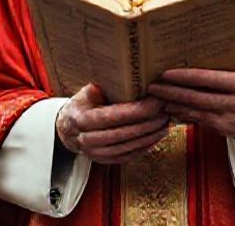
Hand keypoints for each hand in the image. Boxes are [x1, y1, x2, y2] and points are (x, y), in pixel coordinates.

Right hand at [56, 84, 170, 164]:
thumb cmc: (82, 105)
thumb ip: (105, 86)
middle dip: (149, 122)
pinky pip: (130, 156)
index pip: (115, 116)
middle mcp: (87, 139)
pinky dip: (146, 146)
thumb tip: (130, 74)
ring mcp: (96, 154)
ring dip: (151, 134)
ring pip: (130, 146)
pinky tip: (158, 135)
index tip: (156, 100)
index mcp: (82, 119)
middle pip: (125, 133)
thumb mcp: (87, 92)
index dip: (139, 110)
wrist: (67, 129)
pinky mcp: (105, 162)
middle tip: (166, 109)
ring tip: (166, 121)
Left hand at [146, 62, 234, 137]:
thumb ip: (226, 61)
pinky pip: (200, 121)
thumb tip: (195, 49)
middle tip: (154, 86)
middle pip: (199, 97)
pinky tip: (171, 108)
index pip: (210, 78)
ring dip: (175, 104)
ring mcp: (234, 119)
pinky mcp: (227, 130)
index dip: (185, 76)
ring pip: (197, 111)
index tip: (165, 73)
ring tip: (158, 97)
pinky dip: (183, 114)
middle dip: (173, 91)